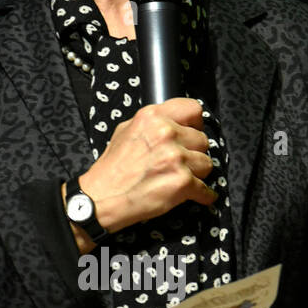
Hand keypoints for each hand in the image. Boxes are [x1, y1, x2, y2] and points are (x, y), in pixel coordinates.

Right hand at [79, 98, 217, 231]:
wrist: (101, 199)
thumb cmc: (112, 169)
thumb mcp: (125, 131)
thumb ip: (152, 123)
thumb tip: (174, 122)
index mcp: (152, 117)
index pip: (193, 109)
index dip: (196, 124)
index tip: (194, 132)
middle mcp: (166, 134)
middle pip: (202, 140)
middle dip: (194, 153)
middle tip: (180, 162)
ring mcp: (176, 158)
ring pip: (206, 163)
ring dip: (197, 173)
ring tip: (179, 178)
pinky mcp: (182, 182)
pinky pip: (205, 189)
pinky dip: (202, 195)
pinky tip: (195, 195)